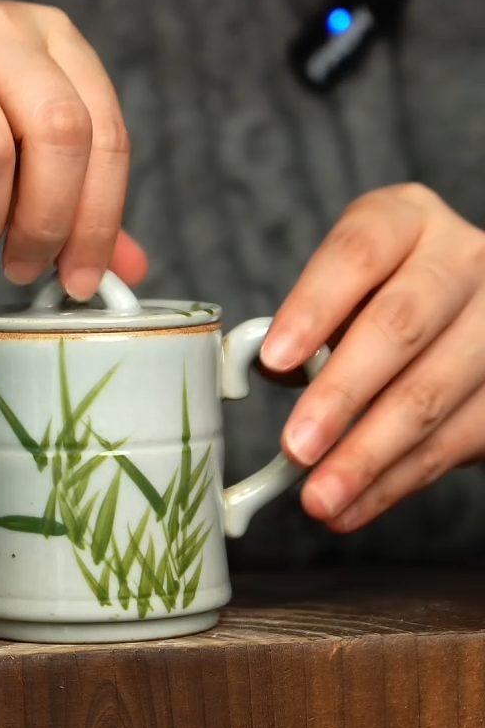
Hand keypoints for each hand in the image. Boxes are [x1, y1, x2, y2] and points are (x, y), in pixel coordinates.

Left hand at [260, 184, 484, 530]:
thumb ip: (306, 328)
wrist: (466, 321)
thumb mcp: (344, 296)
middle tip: (295, 448)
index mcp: (406, 221)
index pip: (358, 252)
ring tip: (319, 499)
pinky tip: (355, 506)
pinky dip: (397, 481)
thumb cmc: (382, 304)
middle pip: (400, 325)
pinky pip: (456, 440)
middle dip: (342, 396)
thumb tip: (263, 372)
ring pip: (431, 393)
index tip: (273, 360)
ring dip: (368, 456)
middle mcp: (462, 259)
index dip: (313, 307)